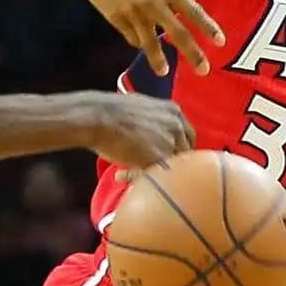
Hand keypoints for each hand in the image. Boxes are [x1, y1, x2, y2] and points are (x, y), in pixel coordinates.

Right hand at [68, 0, 224, 75]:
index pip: (193, 10)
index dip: (208, 28)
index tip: (220, 42)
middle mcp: (152, 0)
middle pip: (177, 32)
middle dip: (192, 53)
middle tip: (203, 70)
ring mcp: (132, 10)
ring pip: (149, 41)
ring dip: (157, 58)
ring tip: (164, 72)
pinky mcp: (113, 16)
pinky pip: (130, 35)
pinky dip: (137, 41)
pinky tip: (141, 45)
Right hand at [78, 91, 195, 166]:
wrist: (97, 117)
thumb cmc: (111, 111)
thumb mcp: (143, 108)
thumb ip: (157, 121)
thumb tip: (155, 135)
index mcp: (174, 112)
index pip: (187, 136)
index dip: (177, 149)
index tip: (167, 157)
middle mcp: (177, 126)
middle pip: (186, 152)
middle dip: (172, 163)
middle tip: (154, 170)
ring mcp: (170, 142)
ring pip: (173, 166)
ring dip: (158, 173)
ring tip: (134, 174)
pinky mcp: (159, 159)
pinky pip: (157, 176)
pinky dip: (139, 178)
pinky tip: (122, 176)